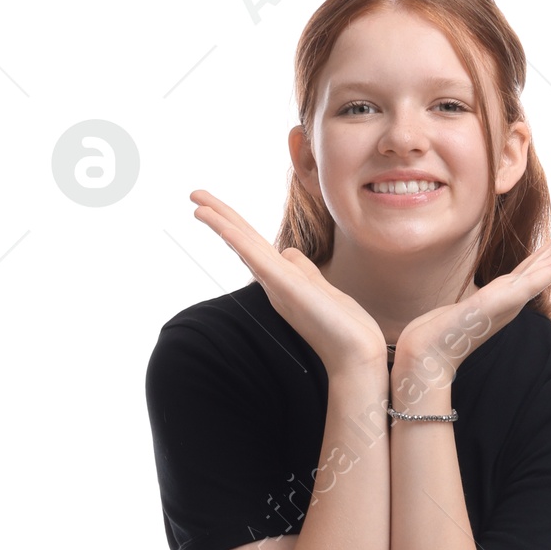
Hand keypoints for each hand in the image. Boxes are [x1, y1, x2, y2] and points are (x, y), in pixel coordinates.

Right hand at [189, 192, 386, 376]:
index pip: (252, 245)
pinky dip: (240, 244)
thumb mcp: (321, 287)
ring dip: (221, 223)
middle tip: (194, 194)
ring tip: (197, 204)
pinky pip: (258, 261)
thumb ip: (303, 269)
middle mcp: (273, 282)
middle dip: (218, 215)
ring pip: (245, 246)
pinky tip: (224, 229)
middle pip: (242, 240)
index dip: (232, 224)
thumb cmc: (343, 327)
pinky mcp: (286, 288)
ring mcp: (278, 284)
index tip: (211, 206)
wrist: (356, 354)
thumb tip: (288, 251)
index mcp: (280, 280)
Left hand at [392, 217, 550, 400]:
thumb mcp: (471, 303)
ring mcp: (512, 298)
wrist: (429, 351)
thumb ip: (488, 294)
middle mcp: (517, 292)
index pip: (546, 257)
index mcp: (512, 289)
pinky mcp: (502, 304)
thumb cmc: (444, 330)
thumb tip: (492, 290)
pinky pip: (533, 285)